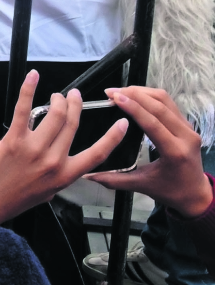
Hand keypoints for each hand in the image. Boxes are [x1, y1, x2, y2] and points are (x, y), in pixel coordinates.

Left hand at [0, 71, 127, 233]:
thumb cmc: (10, 200)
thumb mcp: (43, 192)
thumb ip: (53, 175)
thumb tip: (59, 160)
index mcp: (65, 176)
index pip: (97, 155)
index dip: (113, 137)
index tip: (124, 123)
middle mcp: (54, 162)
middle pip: (72, 125)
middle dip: (75, 105)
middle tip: (73, 96)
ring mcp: (35, 150)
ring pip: (55, 115)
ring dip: (57, 99)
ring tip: (55, 94)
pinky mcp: (14, 141)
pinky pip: (24, 109)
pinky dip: (28, 89)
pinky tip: (33, 76)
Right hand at [85, 87, 213, 217]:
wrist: (195, 194)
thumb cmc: (170, 191)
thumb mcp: (141, 186)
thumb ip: (114, 180)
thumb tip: (88, 175)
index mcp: (175, 152)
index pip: (153, 123)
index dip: (133, 107)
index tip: (115, 97)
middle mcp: (186, 136)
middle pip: (160, 105)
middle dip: (134, 94)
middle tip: (111, 92)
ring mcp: (189, 129)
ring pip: (166, 100)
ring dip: (142, 92)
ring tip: (121, 91)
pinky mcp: (187, 125)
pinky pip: (169, 104)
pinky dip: (150, 96)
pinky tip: (135, 96)